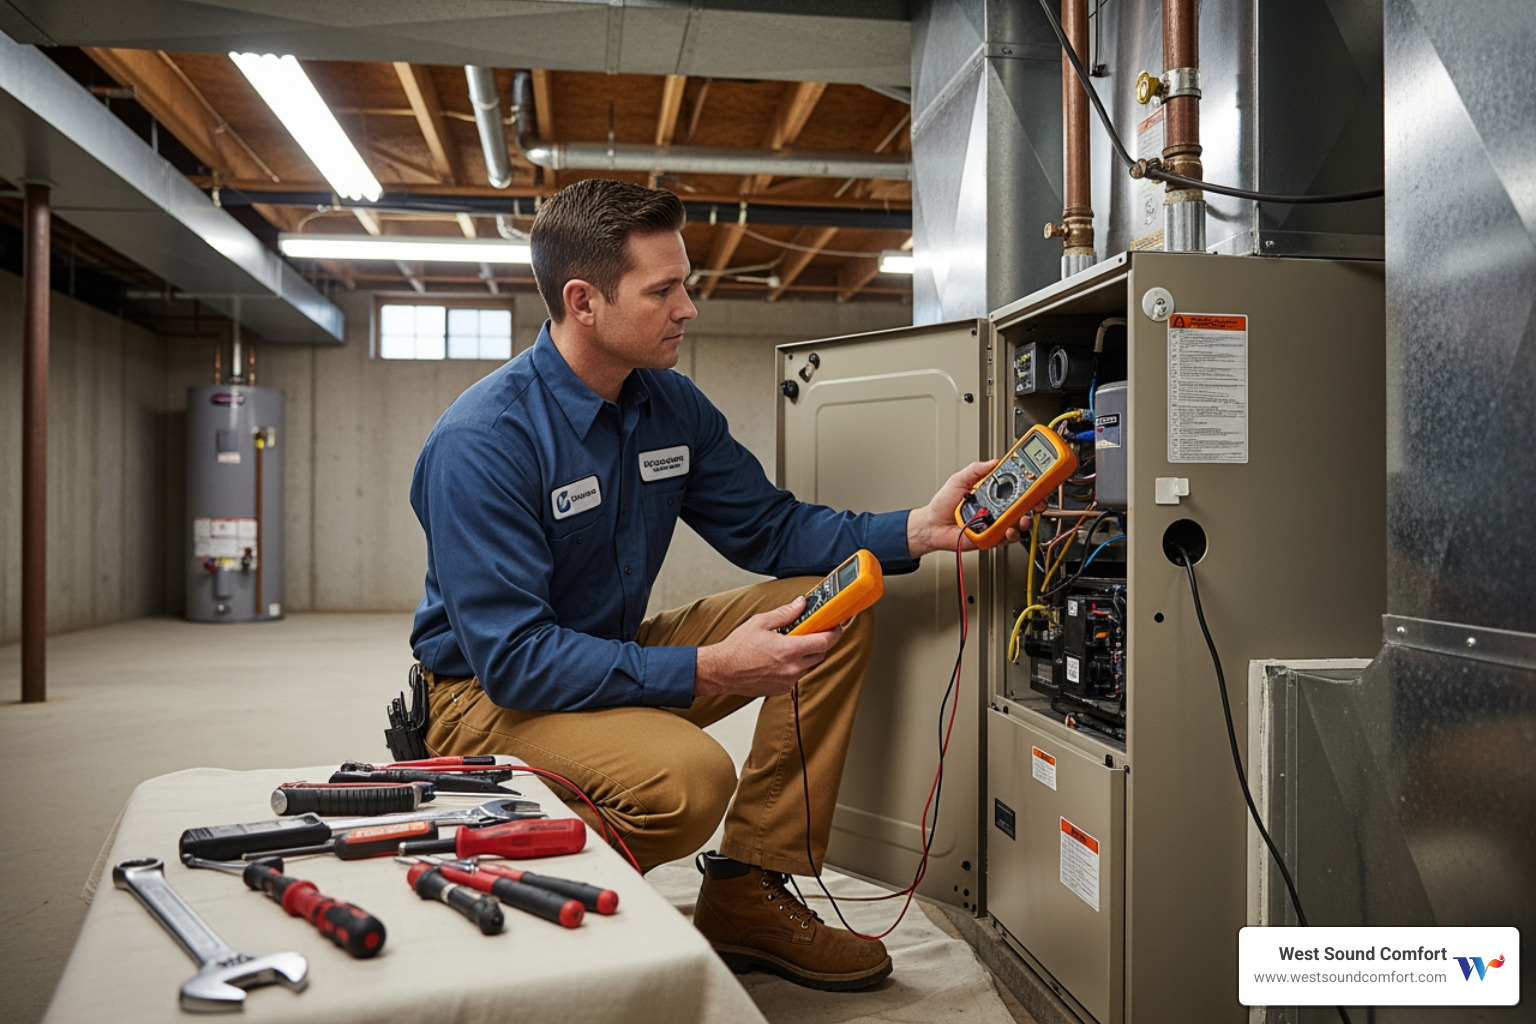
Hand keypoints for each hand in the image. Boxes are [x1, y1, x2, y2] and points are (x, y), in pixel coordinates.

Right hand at [694, 597, 843, 698]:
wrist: (722, 671)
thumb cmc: (737, 649)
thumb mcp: (761, 622)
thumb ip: (785, 613)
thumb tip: (800, 604)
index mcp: (788, 650)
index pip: (823, 642)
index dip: (833, 633)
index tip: (835, 627)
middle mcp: (791, 668)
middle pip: (820, 655)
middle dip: (819, 643)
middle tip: (810, 633)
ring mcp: (787, 681)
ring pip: (809, 666)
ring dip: (806, 655)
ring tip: (789, 646)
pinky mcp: (782, 690)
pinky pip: (796, 676)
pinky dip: (794, 666)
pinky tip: (780, 659)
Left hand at [905, 459, 1044, 557]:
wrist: (932, 525)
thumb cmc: (943, 504)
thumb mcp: (958, 480)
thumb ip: (975, 470)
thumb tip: (993, 461)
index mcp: (991, 493)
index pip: (1014, 487)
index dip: (1026, 484)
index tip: (1035, 479)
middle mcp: (996, 509)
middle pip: (1022, 506)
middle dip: (1033, 503)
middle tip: (1035, 501)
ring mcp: (995, 523)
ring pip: (1017, 523)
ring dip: (1023, 521)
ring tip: (1022, 518)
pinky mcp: (991, 538)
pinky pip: (1006, 538)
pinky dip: (1010, 534)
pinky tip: (1008, 529)